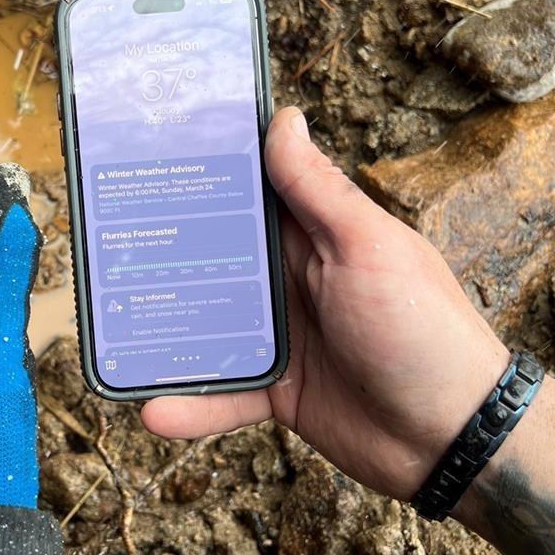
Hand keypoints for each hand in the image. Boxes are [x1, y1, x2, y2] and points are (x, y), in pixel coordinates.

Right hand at [142, 106, 509, 501]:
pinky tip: (152, 410)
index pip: (249, 193)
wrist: (454, 437)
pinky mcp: (277, 391)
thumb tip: (284, 117)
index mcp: (315, 234)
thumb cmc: (422, 328)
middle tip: (100, 242)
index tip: (146, 155)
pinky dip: (191, 404)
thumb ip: (319, 190)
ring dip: (164, 332)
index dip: (202, 174)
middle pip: (214, 259)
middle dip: (163, 253)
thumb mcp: (366, 247)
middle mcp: (292, 280)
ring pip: (207, 326)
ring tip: (110, 332)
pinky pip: (224, 394)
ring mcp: (283, 337)